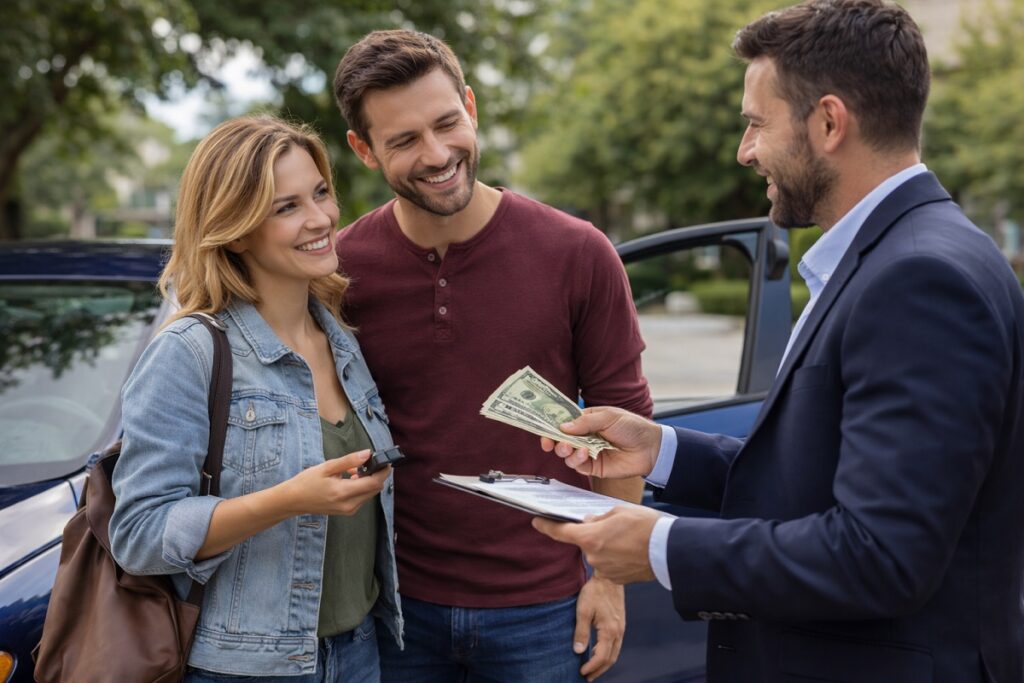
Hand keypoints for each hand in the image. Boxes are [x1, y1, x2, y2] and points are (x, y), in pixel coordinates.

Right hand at [284, 450, 388, 515]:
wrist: (293, 500)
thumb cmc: (307, 482)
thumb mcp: (327, 467)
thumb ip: (349, 461)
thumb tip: (367, 454)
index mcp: (343, 492)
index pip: (374, 483)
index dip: (383, 472)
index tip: (386, 461)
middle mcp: (349, 505)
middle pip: (374, 489)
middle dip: (376, 475)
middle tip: (368, 462)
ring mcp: (348, 510)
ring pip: (369, 494)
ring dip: (368, 481)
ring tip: (354, 470)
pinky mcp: (347, 511)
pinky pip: (362, 498)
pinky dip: (361, 487)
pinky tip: (350, 478)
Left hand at [533, 506, 659, 583]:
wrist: (668, 550)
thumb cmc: (645, 526)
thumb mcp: (619, 511)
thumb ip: (599, 517)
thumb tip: (589, 521)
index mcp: (590, 537)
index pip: (561, 532)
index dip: (546, 526)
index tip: (536, 522)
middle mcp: (593, 556)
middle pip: (585, 542)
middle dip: (594, 533)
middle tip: (614, 525)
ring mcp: (605, 570)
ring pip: (599, 553)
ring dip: (607, 545)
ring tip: (628, 537)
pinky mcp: (617, 578)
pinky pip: (610, 564)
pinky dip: (617, 556)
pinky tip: (631, 549)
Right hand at [539, 406, 661, 478]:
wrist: (651, 448)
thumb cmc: (632, 427)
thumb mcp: (608, 417)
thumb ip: (584, 422)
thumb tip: (562, 427)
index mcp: (586, 421)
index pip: (563, 422)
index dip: (551, 425)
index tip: (541, 427)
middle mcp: (584, 437)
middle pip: (560, 439)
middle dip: (552, 441)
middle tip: (549, 442)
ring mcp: (588, 453)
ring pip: (566, 454)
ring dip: (565, 450)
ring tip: (571, 447)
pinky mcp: (593, 467)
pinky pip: (577, 466)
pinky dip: (577, 460)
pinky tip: (585, 453)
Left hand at [574, 574, 624, 680]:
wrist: (609, 577)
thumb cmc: (594, 592)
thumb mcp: (583, 611)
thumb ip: (581, 632)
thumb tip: (578, 651)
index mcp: (609, 631)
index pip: (601, 657)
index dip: (592, 667)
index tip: (582, 672)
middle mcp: (618, 632)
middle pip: (611, 658)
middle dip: (599, 670)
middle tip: (588, 677)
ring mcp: (621, 628)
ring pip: (615, 652)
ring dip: (604, 663)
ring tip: (592, 668)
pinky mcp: (620, 624)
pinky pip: (616, 644)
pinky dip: (608, 653)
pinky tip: (598, 652)